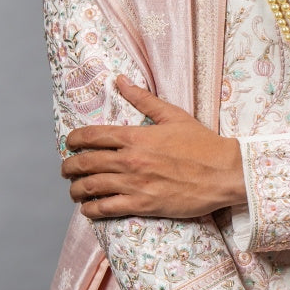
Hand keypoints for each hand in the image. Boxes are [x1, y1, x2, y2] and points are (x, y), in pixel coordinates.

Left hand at [61, 75, 246, 219]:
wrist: (223, 172)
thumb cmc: (201, 143)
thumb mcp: (174, 115)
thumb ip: (143, 99)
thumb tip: (121, 80)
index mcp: (136, 137)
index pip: (92, 136)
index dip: (74, 140)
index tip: (69, 143)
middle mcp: (130, 160)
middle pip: (85, 163)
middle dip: (69, 167)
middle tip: (66, 169)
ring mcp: (135, 184)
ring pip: (90, 188)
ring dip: (76, 190)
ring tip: (75, 190)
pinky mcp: (142, 204)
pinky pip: (105, 209)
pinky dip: (90, 210)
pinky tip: (88, 209)